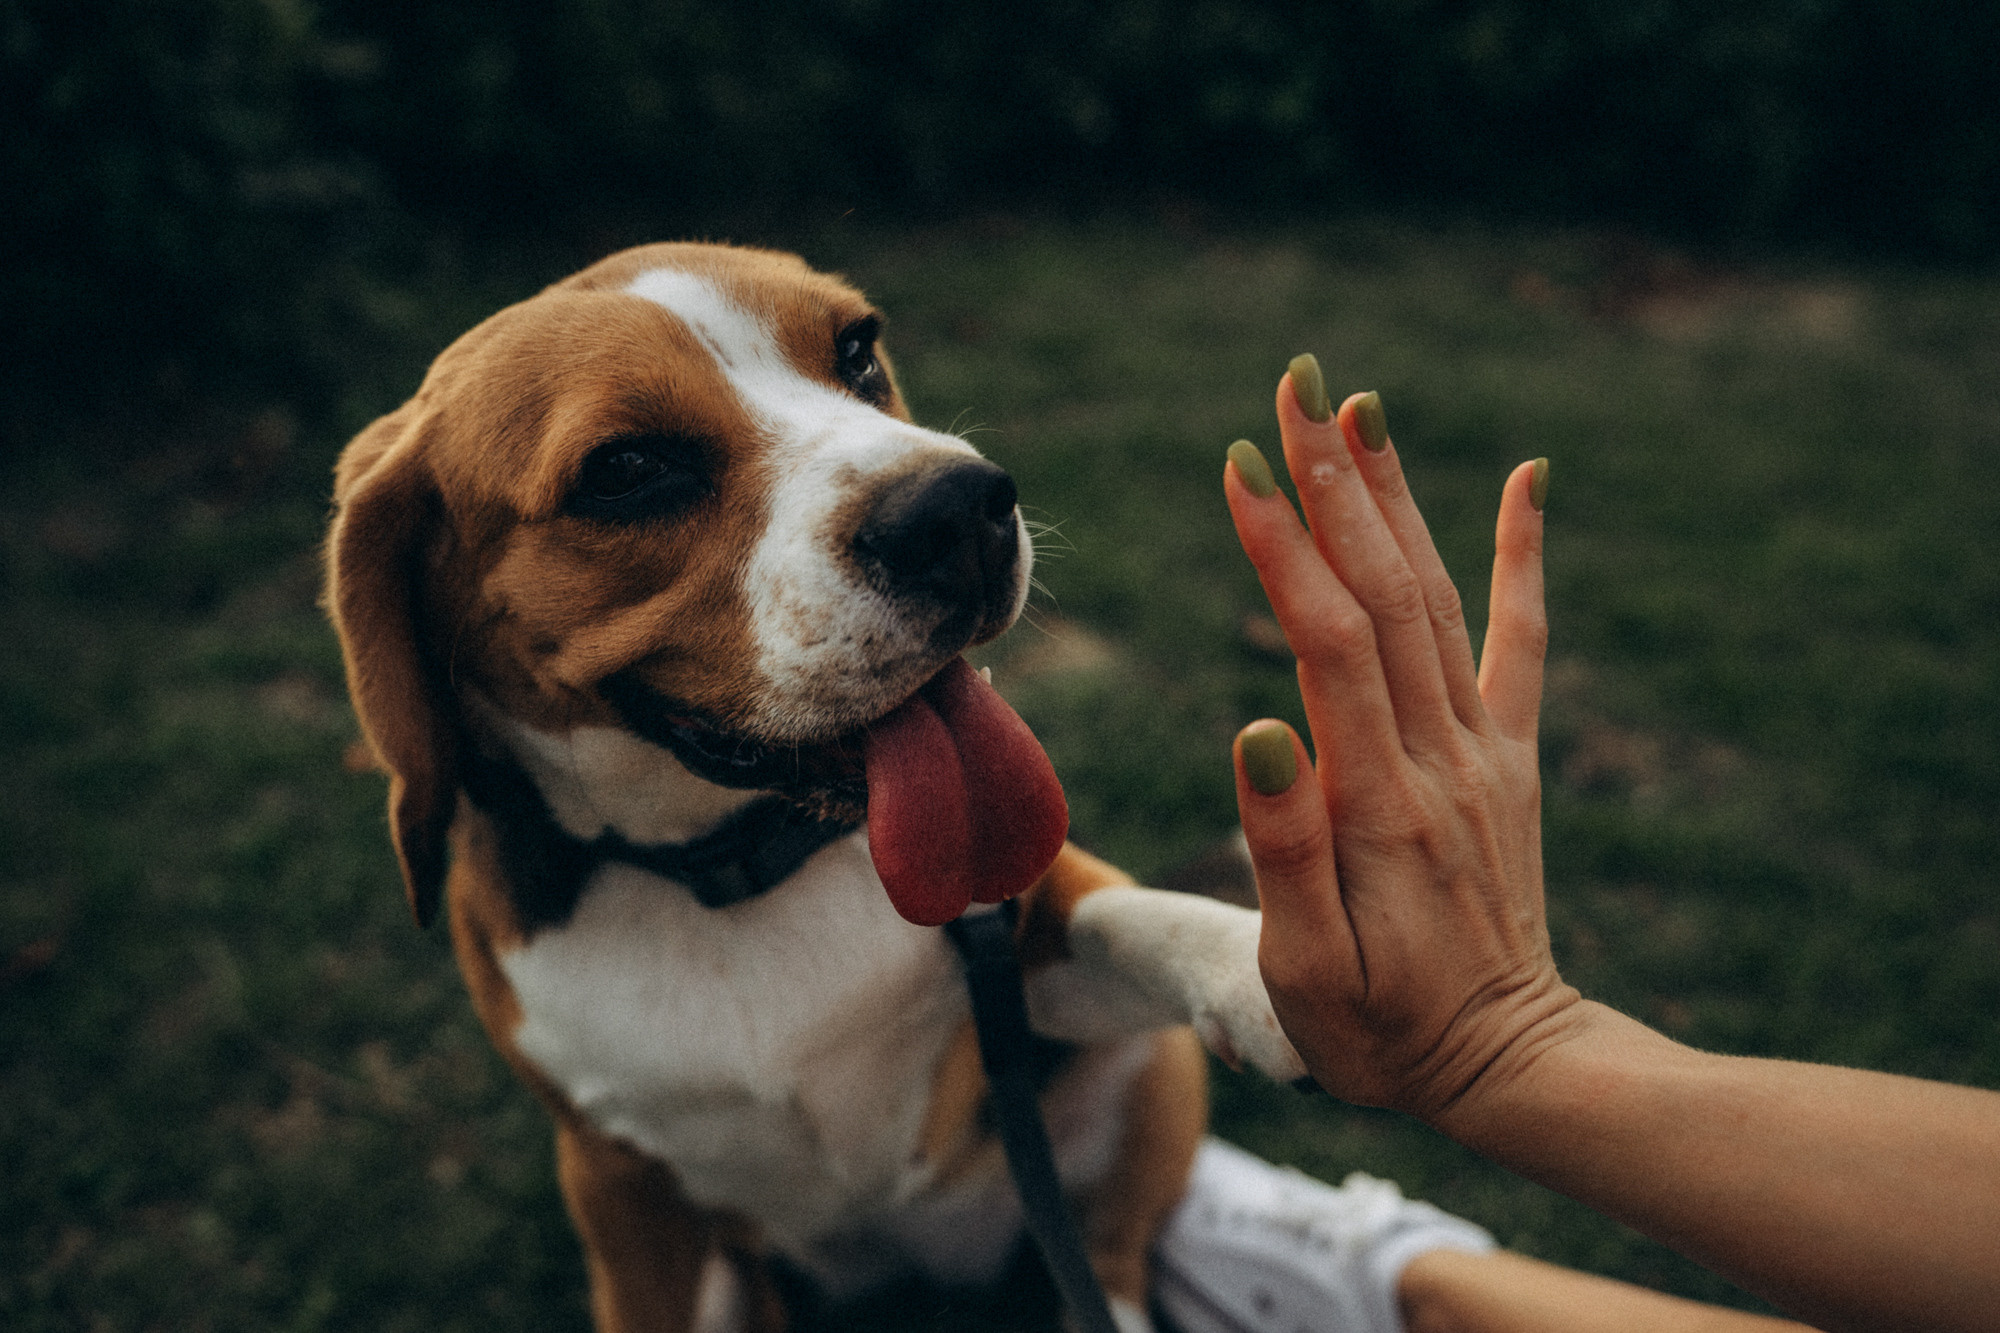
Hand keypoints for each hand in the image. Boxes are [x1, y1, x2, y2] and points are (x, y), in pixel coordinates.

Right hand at [1224, 358, 1578, 1119]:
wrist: (1510, 1062)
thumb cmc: (1381, 1030)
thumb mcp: (1307, 969)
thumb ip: (1286, 850)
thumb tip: (1262, 724)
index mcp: (1379, 800)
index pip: (1328, 641)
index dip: (1284, 547)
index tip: (1242, 461)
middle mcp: (1439, 755)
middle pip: (1384, 590)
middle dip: (1335, 481)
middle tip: (1296, 384)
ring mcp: (1483, 750)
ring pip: (1440, 596)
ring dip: (1397, 497)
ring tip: (1362, 403)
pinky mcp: (1508, 758)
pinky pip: (1523, 641)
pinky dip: (1523, 556)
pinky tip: (1526, 480)